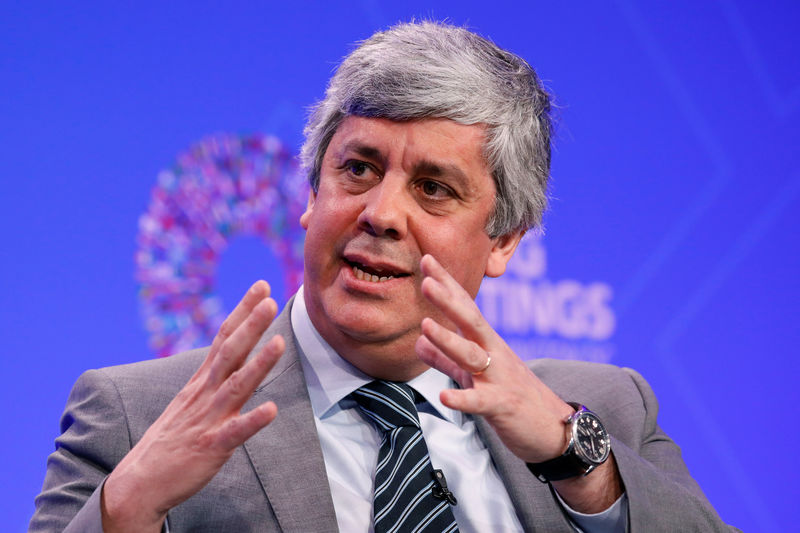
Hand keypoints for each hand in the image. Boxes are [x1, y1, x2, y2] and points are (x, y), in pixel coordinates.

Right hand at [101, 281, 284, 531]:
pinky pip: (234, 432)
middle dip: (251, 326)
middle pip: (230, 353)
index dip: (243, 312)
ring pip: (236, 386)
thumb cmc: (170, 441)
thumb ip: (213, 378)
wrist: (139, 482)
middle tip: (270, 300)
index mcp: (201, 382)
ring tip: (280, 342)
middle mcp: (205, 394)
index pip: (224, 338)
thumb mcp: (191, 401)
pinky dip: (252, 420)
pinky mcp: (211, 447)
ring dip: (258, 364)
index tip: (261, 286)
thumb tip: (233, 354)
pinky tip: (271, 410)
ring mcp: (208, 419)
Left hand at [415, 255, 621, 511]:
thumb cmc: (512, 397)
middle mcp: (494, 354)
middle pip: (470, 322)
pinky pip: (480, 401)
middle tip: (426, 280)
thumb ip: (446, 358)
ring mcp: (499, 378)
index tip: (427, 259)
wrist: (554, 430)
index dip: (447, 284)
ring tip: (424, 326)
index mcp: (486, 344)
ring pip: (472, 356)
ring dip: (448, 340)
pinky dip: (463, 398)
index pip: (465, 307)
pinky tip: (445, 397)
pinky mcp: (502, 406)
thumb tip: (419, 342)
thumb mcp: (475, 374)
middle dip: (448, 301)